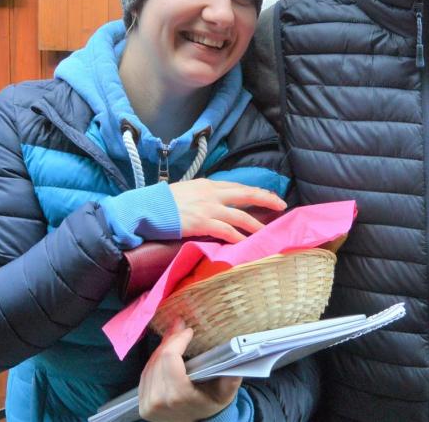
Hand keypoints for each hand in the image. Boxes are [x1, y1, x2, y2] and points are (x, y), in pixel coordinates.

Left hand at [138, 319, 241, 421]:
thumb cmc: (210, 405)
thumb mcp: (224, 394)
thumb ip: (230, 378)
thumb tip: (237, 357)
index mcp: (179, 396)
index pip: (170, 359)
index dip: (177, 340)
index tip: (188, 331)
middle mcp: (159, 401)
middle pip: (159, 358)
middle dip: (170, 340)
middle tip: (180, 326)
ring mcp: (148, 404)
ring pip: (151, 364)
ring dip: (162, 348)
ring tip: (174, 336)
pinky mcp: (142, 404)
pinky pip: (145, 373)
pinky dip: (155, 360)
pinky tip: (165, 351)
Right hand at [168, 178, 285, 242]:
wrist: (147, 208)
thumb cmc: (162, 201)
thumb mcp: (186, 190)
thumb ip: (202, 194)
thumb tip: (214, 201)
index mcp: (208, 184)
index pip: (237, 187)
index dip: (255, 191)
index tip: (268, 195)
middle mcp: (212, 194)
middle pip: (246, 195)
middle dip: (266, 199)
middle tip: (281, 205)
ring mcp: (208, 209)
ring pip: (240, 216)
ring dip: (256, 225)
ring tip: (267, 232)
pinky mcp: (202, 223)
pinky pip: (226, 231)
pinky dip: (238, 238)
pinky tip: (246, 243)